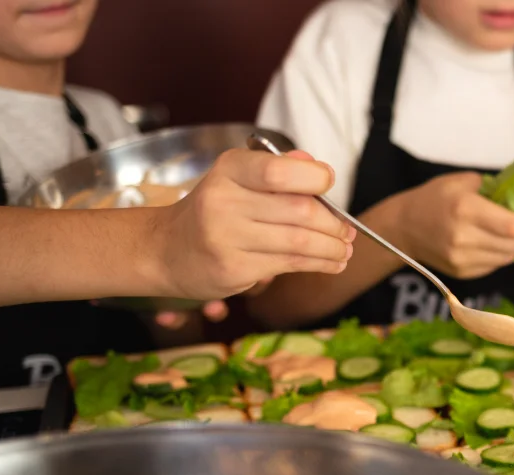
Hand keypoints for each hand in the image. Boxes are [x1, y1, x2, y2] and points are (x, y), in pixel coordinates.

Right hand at [151, 148, 354, 300]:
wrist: (166, 250)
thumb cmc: (214, 210)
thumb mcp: (237, 179)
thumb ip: (277, 169)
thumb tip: (316, 166)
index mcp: (229, 169)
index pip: (279, 170)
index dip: (315, 178)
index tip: (329, 184)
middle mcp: (224, 200)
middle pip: (299, 210)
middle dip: (333, 223)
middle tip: (347, 230)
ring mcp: (226, 237)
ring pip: (299, 242)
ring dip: (332, 248)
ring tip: (344, 249)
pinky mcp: (233, 268)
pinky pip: (288, 265)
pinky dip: (319, 264)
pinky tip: (331, 263)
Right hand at [397, 172, 513, 278]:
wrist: (403, 227)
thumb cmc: (434, 199)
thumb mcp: (464, 182)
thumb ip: (497, 188)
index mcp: (466, 210)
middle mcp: (464, 237)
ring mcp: (462, 259)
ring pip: (508, 257)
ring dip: (512, 245)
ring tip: (495, 231)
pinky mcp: (462, 272)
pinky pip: (495, 266)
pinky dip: (497, 254)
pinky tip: (482, 242)